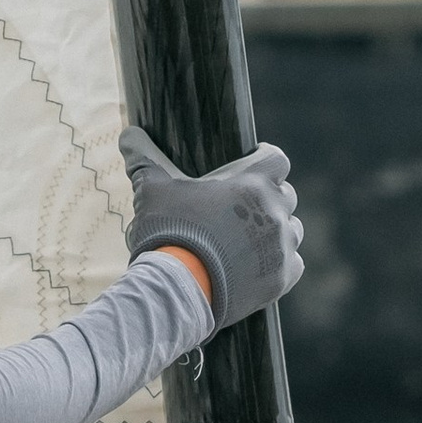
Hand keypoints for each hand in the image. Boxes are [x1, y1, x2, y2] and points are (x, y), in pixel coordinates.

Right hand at [121, 127, 303, 328]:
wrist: (177, 288)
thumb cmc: (167, 231)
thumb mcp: (151, 189)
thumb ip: (144, 158)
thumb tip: (129, 134)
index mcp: (252, 182)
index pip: (277, 159)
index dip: (266, 160)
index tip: (255, 164)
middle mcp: (274, 211)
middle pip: (286, 195)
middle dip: (270, 199)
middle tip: (244, 209)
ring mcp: (280, 246)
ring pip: (292, 230)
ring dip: (276, 231)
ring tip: (250, 239)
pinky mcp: (281, 278)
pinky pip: (292, 264)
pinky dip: (279, 263)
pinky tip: (257, 265)